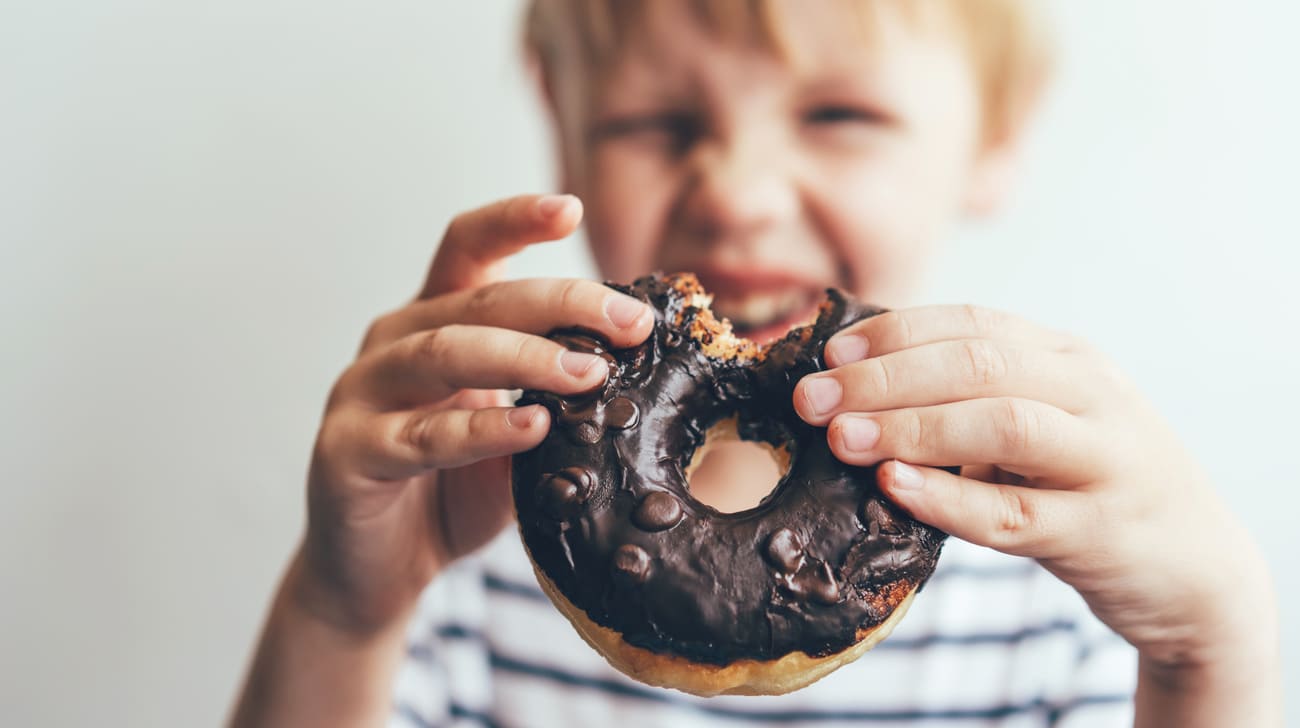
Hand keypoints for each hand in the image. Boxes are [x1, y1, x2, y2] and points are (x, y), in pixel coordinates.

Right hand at [296, 194, 653, 633]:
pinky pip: (418, 435)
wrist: (381, 571)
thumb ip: (555, 394)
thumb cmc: (455, 490)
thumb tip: (638, 364)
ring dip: (525, 358)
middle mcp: (392, 342)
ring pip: (444, 353)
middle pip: (476, 298)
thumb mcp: (518, 431)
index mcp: (433, 320)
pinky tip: (532, 428)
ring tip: (590, 373)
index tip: (568, 208)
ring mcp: (360, 392)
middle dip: (562, 303)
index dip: (512, 219)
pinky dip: (479, 430)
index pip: (467, 248)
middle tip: (630, 325)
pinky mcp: (345, 451)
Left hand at [792, 305, 1276, 679]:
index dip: (893, 333)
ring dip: (910, 427)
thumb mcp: (1042, 423)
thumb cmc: (1088, 485)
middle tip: (811, 400)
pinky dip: (949, 498)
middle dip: (883, 377)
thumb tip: (853, 388)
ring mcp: (1105, 461)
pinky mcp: (1102, 532)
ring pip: (1002, 425)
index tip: (827, 352)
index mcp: (1069, 358)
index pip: (973, 323)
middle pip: (978, 365)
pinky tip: (894, 487)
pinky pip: (1014, 514)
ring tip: (842, 438)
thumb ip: (970, 399)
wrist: (1195, 567)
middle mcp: (1092, 395)